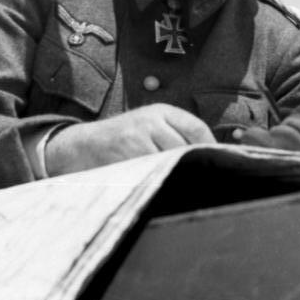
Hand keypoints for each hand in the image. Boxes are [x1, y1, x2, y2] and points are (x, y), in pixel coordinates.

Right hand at [46, 104, 215, 175]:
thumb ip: (176, 135)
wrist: (81, 147)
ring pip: (170, 162)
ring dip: (177, 176)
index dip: (210, 147)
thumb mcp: (149, 126)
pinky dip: (159, 183)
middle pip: (186, 148)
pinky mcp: (125, 157)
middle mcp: (150, 121)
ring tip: (183, 188)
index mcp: (161, 111)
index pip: (196, 128)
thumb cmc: (123, 140)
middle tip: (206, 183)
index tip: (218, 163)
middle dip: (194, 166)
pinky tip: (160, 189)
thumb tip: (213, 156)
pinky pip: (151, 173)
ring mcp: (137, 138)